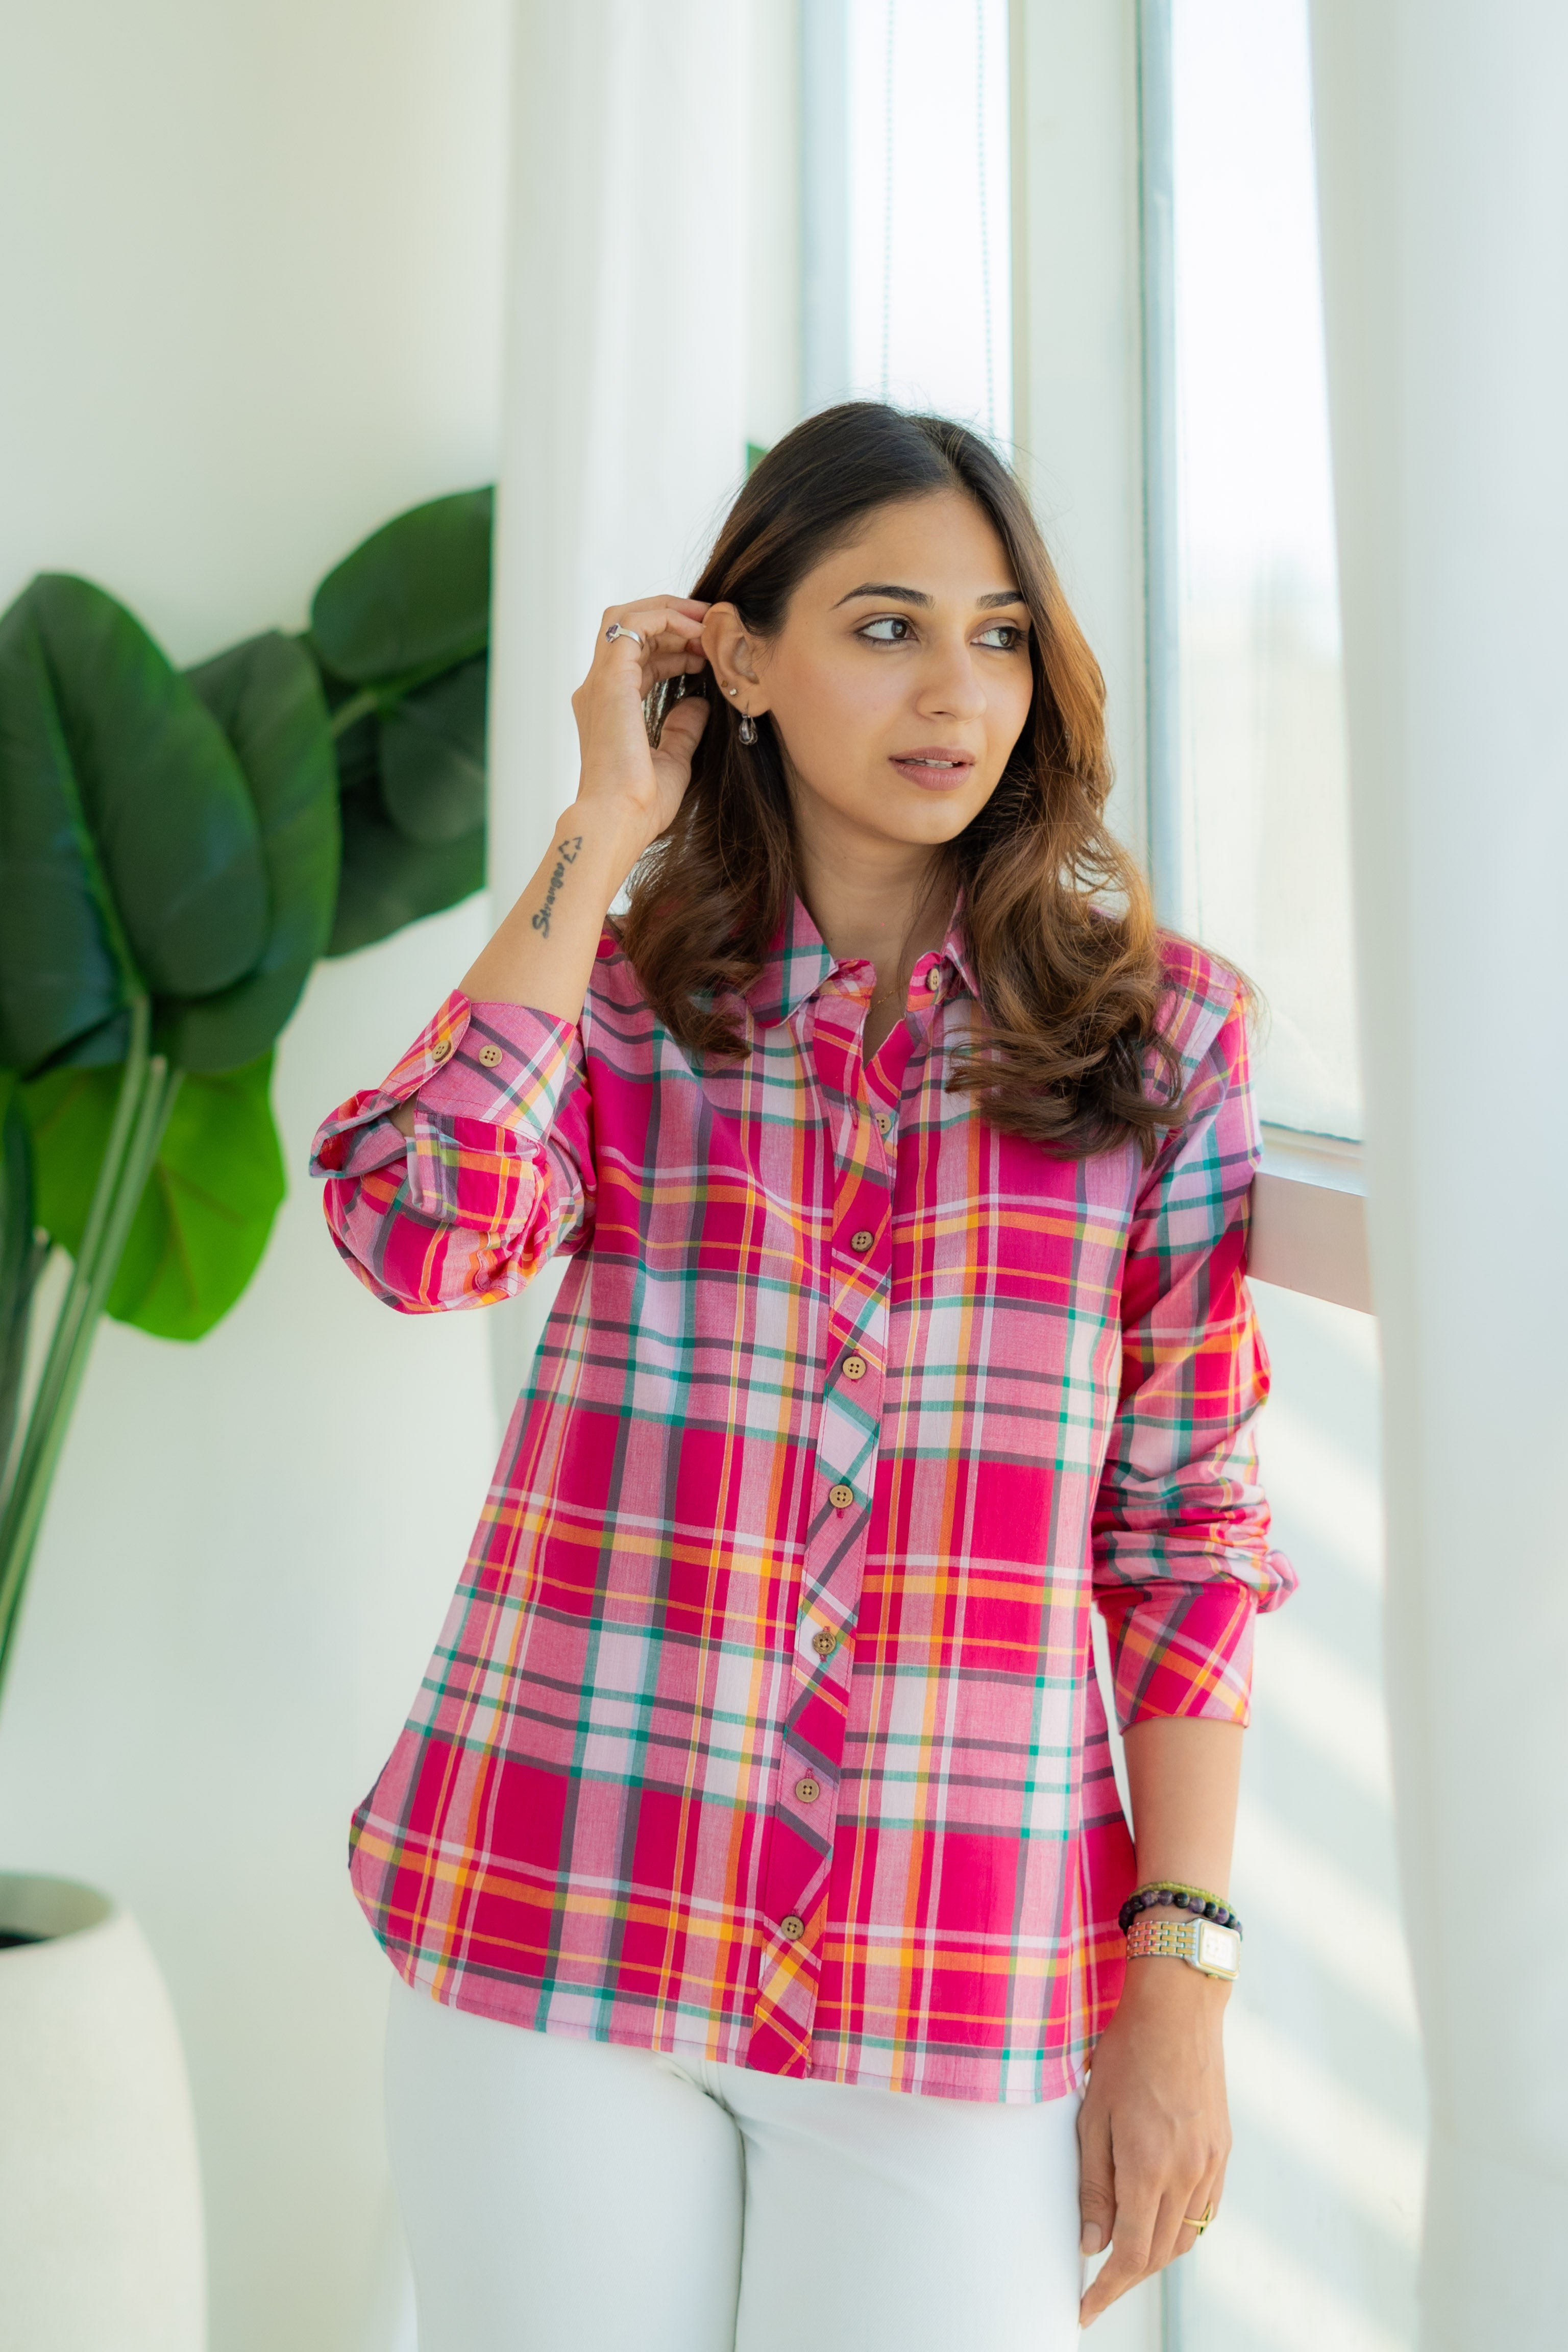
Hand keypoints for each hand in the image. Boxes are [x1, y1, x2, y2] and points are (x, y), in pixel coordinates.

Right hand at [570, 597, 710, 852]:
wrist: (618, 820)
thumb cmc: (639, 805)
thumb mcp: (673, 761)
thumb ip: (683, 729)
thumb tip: (699, 703)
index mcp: (608, 708)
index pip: (637, 659)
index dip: (674, 648)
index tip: (707, 653)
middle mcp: (598, 689)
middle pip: (630, 630)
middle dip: (672, 621)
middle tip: (712, 626)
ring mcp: (601, 681)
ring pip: (627, 618)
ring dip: (669, 613)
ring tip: (706, 622)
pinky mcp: (610, 679)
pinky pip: (634, 625)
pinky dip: (666, 619)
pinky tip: (697, 632)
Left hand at [1076, 1957, 1230, 2326]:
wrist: (1178, 2010)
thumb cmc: (1126, 2055)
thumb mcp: (1093, 2117)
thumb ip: (1093, 2185)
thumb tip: (1091, 2244)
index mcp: (1150, 2167)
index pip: (1131, 2255)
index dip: (1107, 2290)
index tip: (1084, 2308)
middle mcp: (1188, 2174)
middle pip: (1160, 2254)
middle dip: (1127, 2277)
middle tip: (1097, 2286)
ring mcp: (1211, 2163)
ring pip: (1186, 2237)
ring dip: (1155, 2255)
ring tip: (1123, 2255)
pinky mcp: (1223, 2151)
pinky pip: (1205, 2211)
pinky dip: (1181, 2228)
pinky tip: (1159, 2221)